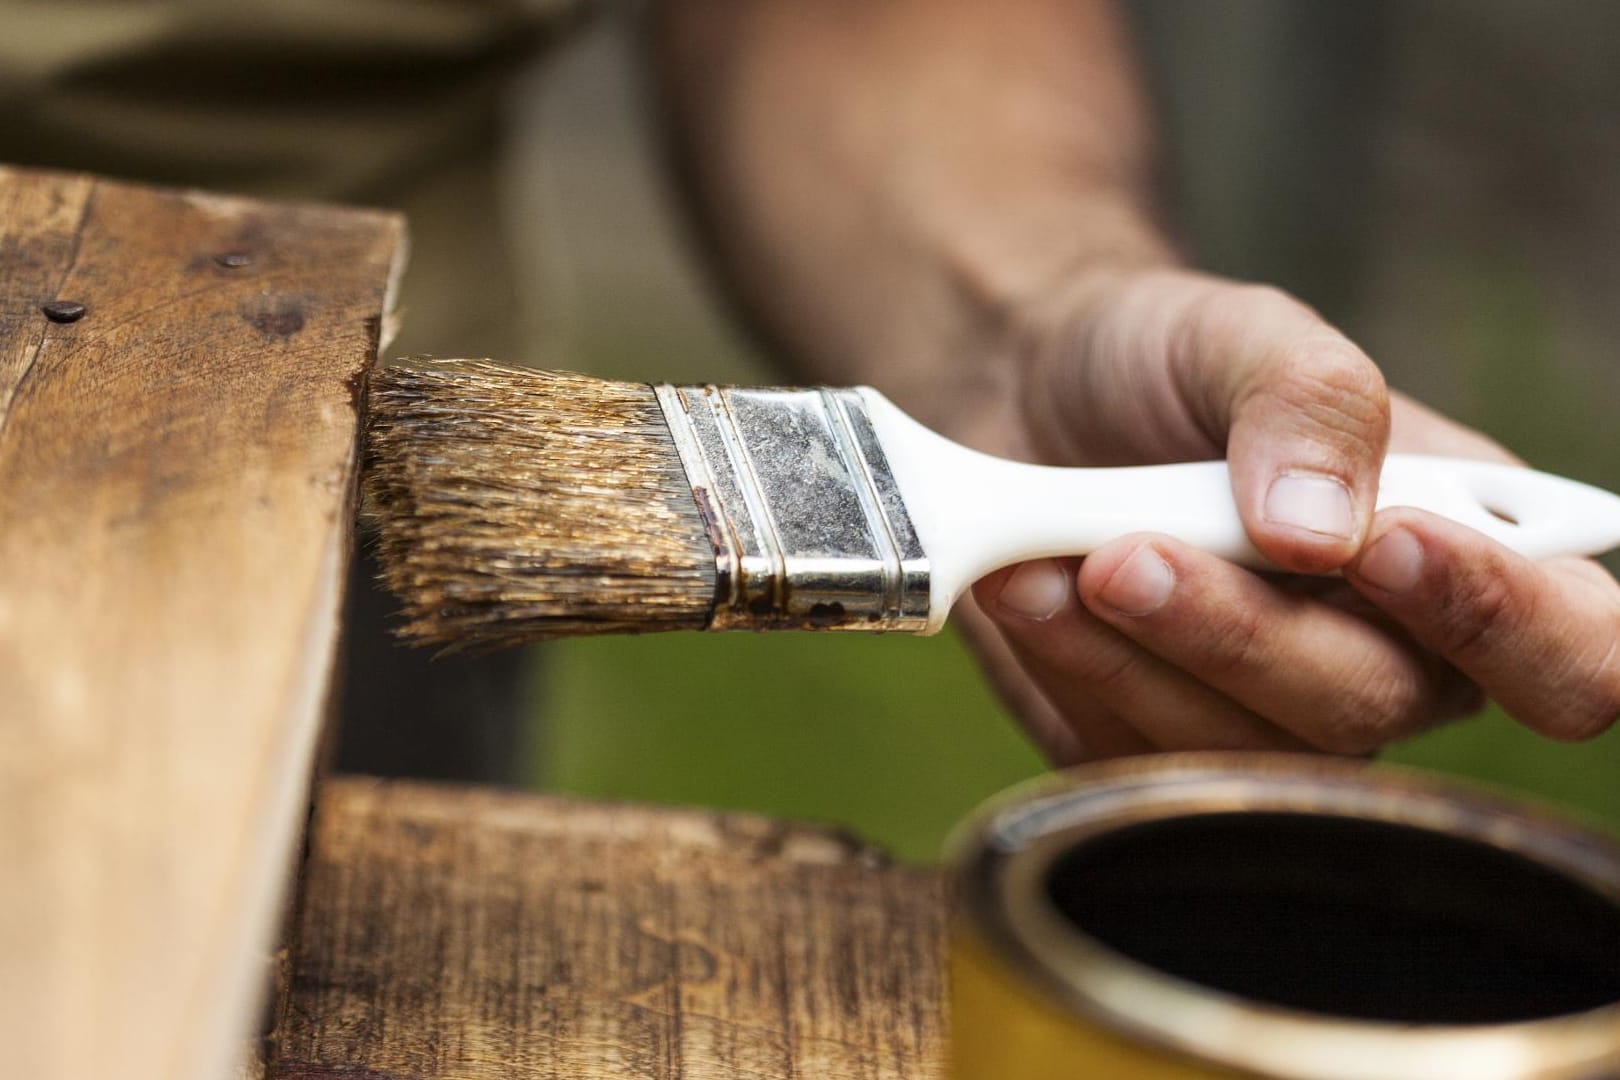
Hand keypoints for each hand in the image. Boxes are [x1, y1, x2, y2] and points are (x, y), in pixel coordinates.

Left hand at [963, 268, 1619, 761]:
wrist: (1022, 394)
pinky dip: (1075, 671)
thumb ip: (1308, 399)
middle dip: (1244, 632)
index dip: (1505, 624)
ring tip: (1063, 555)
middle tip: (1132, 551)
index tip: (1386, 546)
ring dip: (1138, 652)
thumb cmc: (1166, 364)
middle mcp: (1385, 655)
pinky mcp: (1154, 742)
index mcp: (1461, 552)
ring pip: (1242, 751)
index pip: (1574, 651)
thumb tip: (1330, 534)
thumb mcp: (1241, 333)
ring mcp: (1266, 715)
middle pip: (1371, 709)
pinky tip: (1027, 589)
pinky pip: (1133, 758)